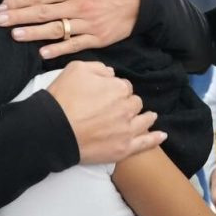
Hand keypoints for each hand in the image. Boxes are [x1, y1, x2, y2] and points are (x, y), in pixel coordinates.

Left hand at [0, 0, 139, 58]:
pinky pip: (74, 45)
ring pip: (55, 30)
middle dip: (19, 16)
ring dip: (33, 33)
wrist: (145, 0)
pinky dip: (58, 50)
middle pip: (43, 12)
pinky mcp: (97, 39)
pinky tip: (42, 53)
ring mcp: (87, 24)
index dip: (21, 0)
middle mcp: (79, 6)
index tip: (5, 5)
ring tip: (15, 35)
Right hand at [47, 61, 163, 163]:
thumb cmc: (63, 98)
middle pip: (135, 103)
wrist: (54, 129)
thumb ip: (98, 67)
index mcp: (117, 88)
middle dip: (129, 103)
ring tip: (150, 116)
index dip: (117, 89)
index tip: (110, 94)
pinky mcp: (123, 148)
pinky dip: (154, 138)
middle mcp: (126, 107)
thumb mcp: (76, 69)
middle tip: (119, 107)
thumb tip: (111, 73)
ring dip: (146, 117)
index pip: (124, 86)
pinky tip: (161, 135)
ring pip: (144, 120)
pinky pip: (145, 143)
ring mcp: (127, 129)